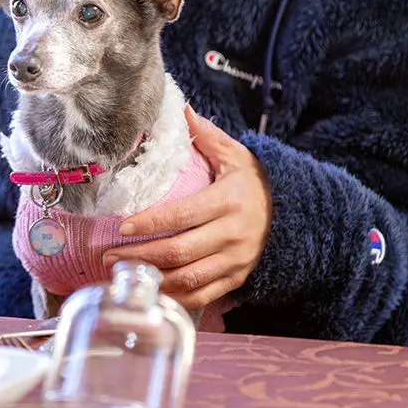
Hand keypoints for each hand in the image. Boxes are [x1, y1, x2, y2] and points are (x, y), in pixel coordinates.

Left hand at [101, 105, 272, 307]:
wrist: (299, 215)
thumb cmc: (257, 183)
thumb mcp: (237, 156)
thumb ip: (208, 136)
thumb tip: (182, 109)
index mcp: (228, 202)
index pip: (181, 216)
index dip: (150, 223)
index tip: (123, 227)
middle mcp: (231, 235)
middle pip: (178, 251)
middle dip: (140, 255)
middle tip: (108, 255)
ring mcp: (235, 261)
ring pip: (188, 278)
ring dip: (152, 280)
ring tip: (122, 274)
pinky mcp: (237, 279)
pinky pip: (203, 296)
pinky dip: (175, 298)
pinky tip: (151, 292)